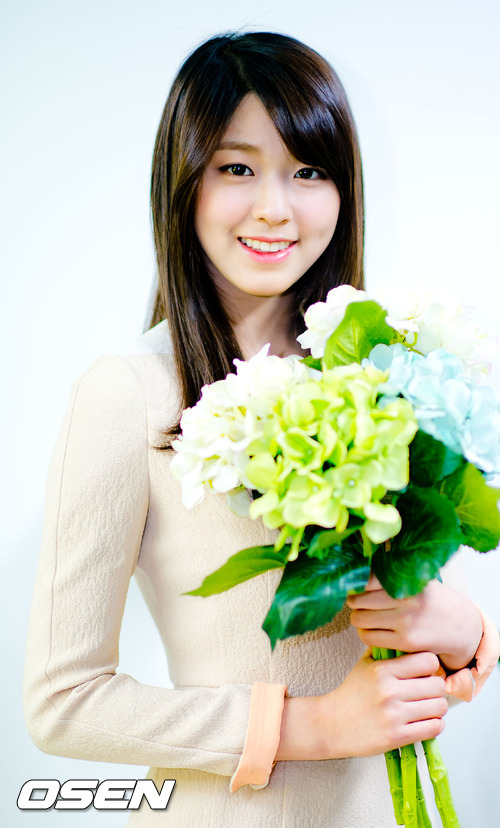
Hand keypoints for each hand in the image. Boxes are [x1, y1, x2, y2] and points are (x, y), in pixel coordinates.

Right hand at [275, 649, 446, 760]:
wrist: (332, 724)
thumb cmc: (352, 692)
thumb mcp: (365, 664)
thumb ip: (387, 650)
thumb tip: (410, 637)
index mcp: (382, 669)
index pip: (428, 660)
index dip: (431, 666)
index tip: (425, 672)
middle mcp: (389, 691)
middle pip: (438, 685)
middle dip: (436, 688)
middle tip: (428, 692)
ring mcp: (394, 715)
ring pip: (439, 707)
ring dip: (437, 708)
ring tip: (426, 707)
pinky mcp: (397, 737)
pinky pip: (434, 728)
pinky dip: (434, 725)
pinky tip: (423, 721)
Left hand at [346, 574, 482, 670]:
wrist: (460, 626)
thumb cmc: (432, 600)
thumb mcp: (418, 580)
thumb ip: (391, 574)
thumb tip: (357, 569)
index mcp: (408, 580)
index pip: (367, 579)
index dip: (356, 582)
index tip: (354, 584)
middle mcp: (407, 600)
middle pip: (358, 599)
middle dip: (353, 601)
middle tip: (356, 601)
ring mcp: (405, 622)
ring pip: (360, 619)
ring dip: (357, 618)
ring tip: (364, 615)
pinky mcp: (405, 641)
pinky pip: (369, 637)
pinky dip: (365, 633)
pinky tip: (373, 629)